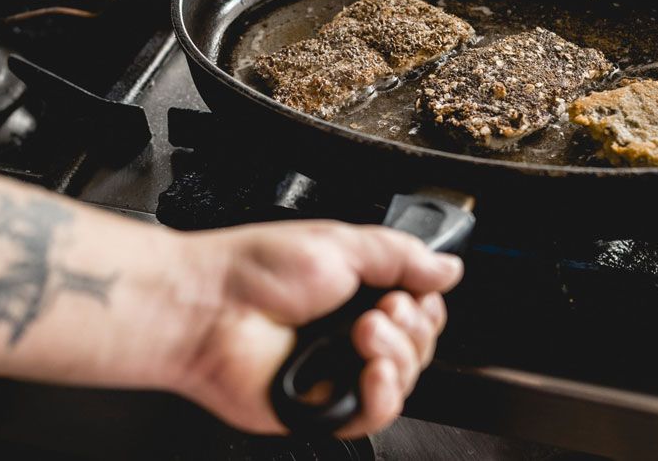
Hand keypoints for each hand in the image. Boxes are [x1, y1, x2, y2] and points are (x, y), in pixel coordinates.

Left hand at [171, 220, 463, 437]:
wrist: (209, 309)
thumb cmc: (253, 272)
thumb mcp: (340, 243)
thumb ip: (399, 255)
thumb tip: (448, 266)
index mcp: (354, 292)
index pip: (418, 308)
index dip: (424, 305)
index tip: (410, 293)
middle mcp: (348, 332)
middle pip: (419, 345)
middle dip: (411, 327)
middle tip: (382, 309)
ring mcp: (337, 370)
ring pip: (404, 380)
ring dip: (396, 354)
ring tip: (362, 330)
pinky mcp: (323, 408)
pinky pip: (376, 414)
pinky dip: (383, 393)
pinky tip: (370, 369)